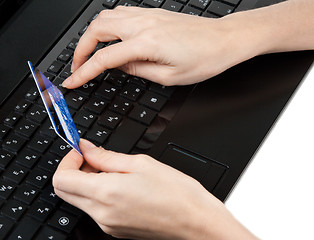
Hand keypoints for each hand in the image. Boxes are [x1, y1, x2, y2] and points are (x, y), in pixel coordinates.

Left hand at [53, 139, 254, 238]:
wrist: (196, 223)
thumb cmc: (177, 194)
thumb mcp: (142, 163)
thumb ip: (107, 157)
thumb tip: (87, 149)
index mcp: (106, 192)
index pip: (62, 178)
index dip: (68, 160)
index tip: (80, 151)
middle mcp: (102, 213)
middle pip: (65, 191)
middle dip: (73, 170)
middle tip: (93, 158)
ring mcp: (107, 225)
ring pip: (80, 200)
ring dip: (87, 182)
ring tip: (113, 171)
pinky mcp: (115, 231)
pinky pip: (96, 210)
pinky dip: (99, 195)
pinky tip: (120, 186)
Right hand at [62, 7, 264, 88]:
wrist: (224, 40)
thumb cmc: (205, 59)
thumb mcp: (169, 77)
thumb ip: (138, 70)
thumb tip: (119, 66)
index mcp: (147, 43)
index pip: (104, 58)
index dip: (84, 72)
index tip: (72, 81)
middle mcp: (144, 24)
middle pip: (97, 30)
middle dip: (81, 49)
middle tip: (78, 67)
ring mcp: (147, 15)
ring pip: (106, 17)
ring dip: (91, 35)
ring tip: (90, 52)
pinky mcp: (152, 13)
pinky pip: (120, 13)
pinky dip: (107, 25)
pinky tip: (109, 37)